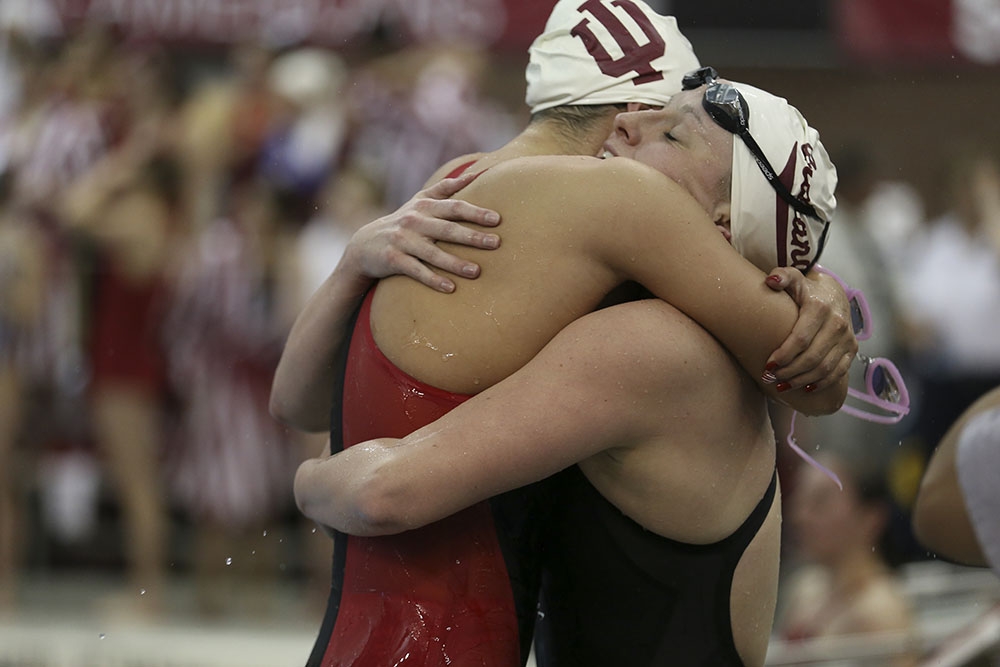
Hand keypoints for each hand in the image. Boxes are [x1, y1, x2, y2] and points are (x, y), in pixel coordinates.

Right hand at [345, 171, 500, 292]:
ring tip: (476, 271)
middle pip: (447, 229)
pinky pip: (416, 271)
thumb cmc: (404, 222)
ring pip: (433, 253)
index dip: (475, 212)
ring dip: (455, 263)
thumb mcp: (420, 201)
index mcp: (424, 206)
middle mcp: (414, 221)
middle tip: (496, 243)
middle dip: (472, 236)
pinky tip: (450, 288)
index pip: (454, 207)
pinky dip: (433, 279)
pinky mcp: (393, 260)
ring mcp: (403, 241)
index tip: (497, 219)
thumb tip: (475, 173)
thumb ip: (446, 188)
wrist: (365, 244)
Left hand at [763, 267, 857, 390]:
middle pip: (812, 357)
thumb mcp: (794, 278)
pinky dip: (821, 383)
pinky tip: (805, 388)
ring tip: (782, 386)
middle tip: (770, 378)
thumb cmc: (806, 289)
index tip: (768, 365)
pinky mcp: (852, 349)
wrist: (833, 293)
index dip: (784, 355)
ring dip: (802, 380)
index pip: (801, 338)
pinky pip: (838, 372)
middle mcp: (838, 324)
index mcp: (821, 308)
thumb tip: (771, 280)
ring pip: (824, 368)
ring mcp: (847, 338)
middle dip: (789, 372)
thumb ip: (782, 277)